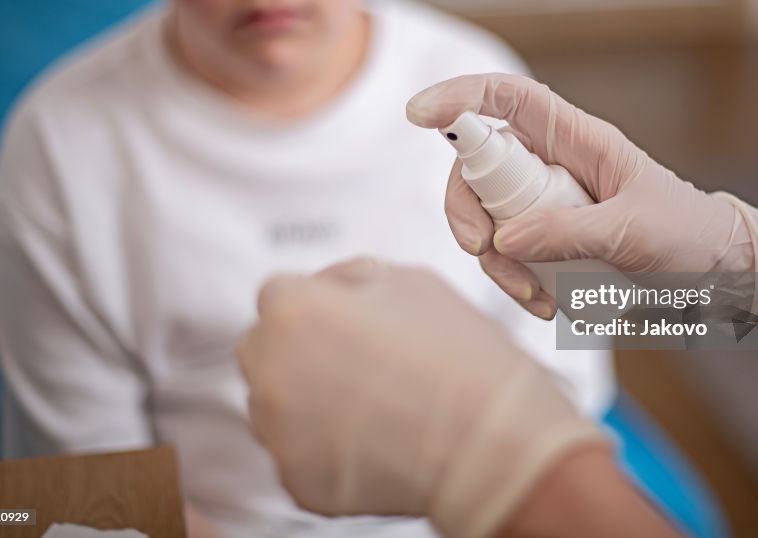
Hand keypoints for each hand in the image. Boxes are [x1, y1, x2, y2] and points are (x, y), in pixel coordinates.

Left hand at [237, 258, 607, 537]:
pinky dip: (322, 447)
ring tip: (371, 401)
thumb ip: (350, 275)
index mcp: (294, 309)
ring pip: (274, 402)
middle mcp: (272, 369)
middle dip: (299, 348)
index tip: (342, 321)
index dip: (316, 303)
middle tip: (357, 360)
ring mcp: (279, 431)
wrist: (493, 443)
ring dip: (305, 397)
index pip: (277, 294)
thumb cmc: (460, 359)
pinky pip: (296, 452)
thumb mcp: (409, 279)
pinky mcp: (296, 481)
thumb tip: (324, 286)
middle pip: (265, 347)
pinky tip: (371, 437)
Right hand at [406, 73, 757, 318]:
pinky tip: (549, 304)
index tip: (418, 115)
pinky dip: (516, 282)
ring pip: (488, 219)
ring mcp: (546, 206)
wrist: (719, 277)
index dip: (460, 96)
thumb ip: (570, 232)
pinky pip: (508, 257)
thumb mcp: (635, 231)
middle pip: (479, 167)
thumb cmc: (689, 237)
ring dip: (496, 261)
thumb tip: (505, 240)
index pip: (508, 100)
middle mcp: (552, 167)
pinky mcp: (547, 243)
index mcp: (577, 141)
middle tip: (479, 249)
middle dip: (466, 208)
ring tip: (535, 296)